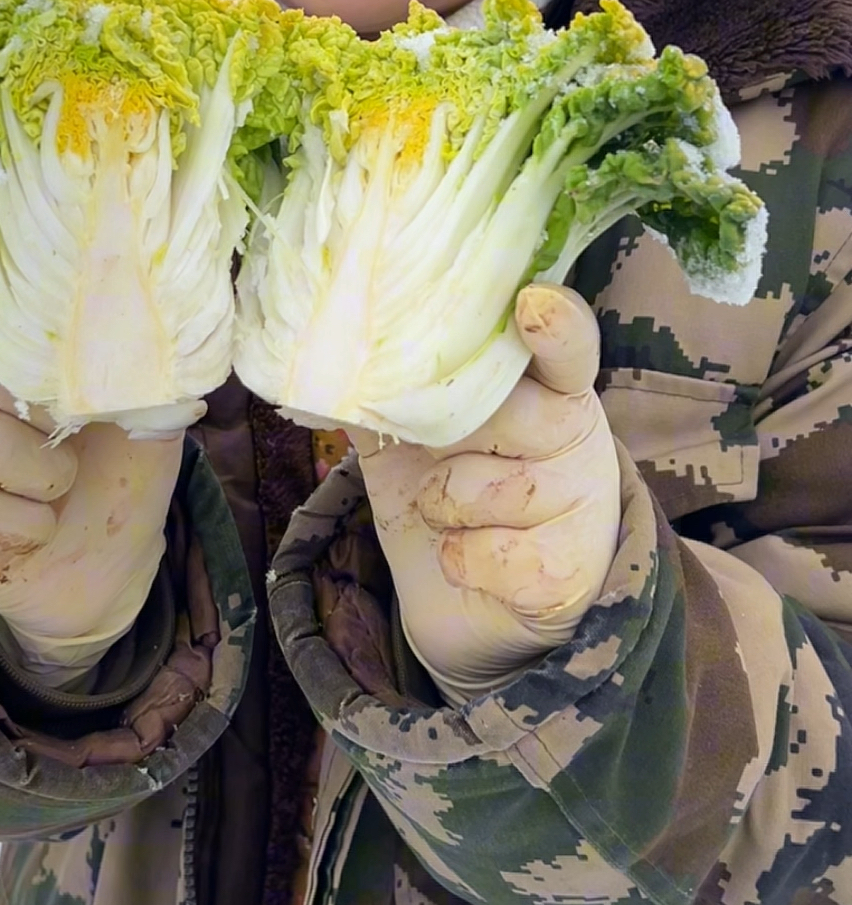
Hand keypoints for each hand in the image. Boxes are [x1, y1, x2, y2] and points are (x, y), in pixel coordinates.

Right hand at [0, 244, 182, 681]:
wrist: (106, 566)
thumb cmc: (116, 468)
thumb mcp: (145, 408)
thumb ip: (143, 363)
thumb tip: (167, 320)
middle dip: (36, 405)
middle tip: (72, 428)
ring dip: (42, 475)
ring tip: (60, 486)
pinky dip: (22, 525)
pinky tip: (34, 526)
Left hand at [351, 284, 619, 699]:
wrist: (478, 600)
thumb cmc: (452, 494)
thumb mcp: (411, 434)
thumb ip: (387, 387)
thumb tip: (323, 355)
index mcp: (549, 385)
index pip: (566, 344)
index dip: (554, 324)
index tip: (533, 304)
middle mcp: (577, 432)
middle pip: (495, 414)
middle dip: (443, 440)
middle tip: (442, 452)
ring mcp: (582, 501)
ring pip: (473, 489)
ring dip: (441, 507)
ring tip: (456, 513)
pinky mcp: (568, 569)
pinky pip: (480, 554)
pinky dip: (458, 560)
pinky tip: (473, 558)